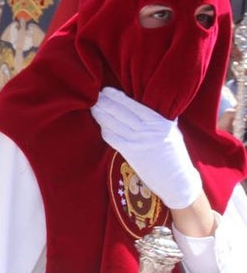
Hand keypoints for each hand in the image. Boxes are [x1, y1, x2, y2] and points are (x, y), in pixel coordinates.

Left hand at [91, 87, 201, 209]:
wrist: (178, 181)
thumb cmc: (175, 155)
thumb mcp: (171, 131)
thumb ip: (159, 118)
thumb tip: (149, 102)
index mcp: (159, 121)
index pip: (133, 105)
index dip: (117, 96)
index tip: (106, 90)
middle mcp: (148, 130)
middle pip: (120, 112)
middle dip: (105, 102)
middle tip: (95, 96)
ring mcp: (139, 141)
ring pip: (114, 124)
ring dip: (101, 115)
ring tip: (93, 108)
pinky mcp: (132, 154)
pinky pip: (113, 139)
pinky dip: (105, 131)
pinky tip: (101, 126)